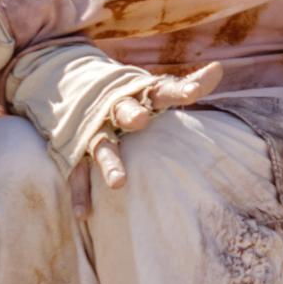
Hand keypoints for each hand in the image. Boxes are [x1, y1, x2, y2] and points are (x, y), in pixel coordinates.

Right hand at [5, 40, 222, 193]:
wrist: (62, 77)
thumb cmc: (121, 93)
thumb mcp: (149, 87)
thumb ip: (183, 85)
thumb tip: (220, 69)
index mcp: (136, 93)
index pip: (160, 89)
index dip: (178, 90)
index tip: (194, 93)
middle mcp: (113, 108)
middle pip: (123, 109)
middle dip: (130, 114)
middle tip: (140, 120)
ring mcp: (91, 128)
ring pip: (100, 145)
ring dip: (109, 162)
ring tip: (119, 184)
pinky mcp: (72, 146)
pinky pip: (75, 171)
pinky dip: (79, 192)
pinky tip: (83, 214)